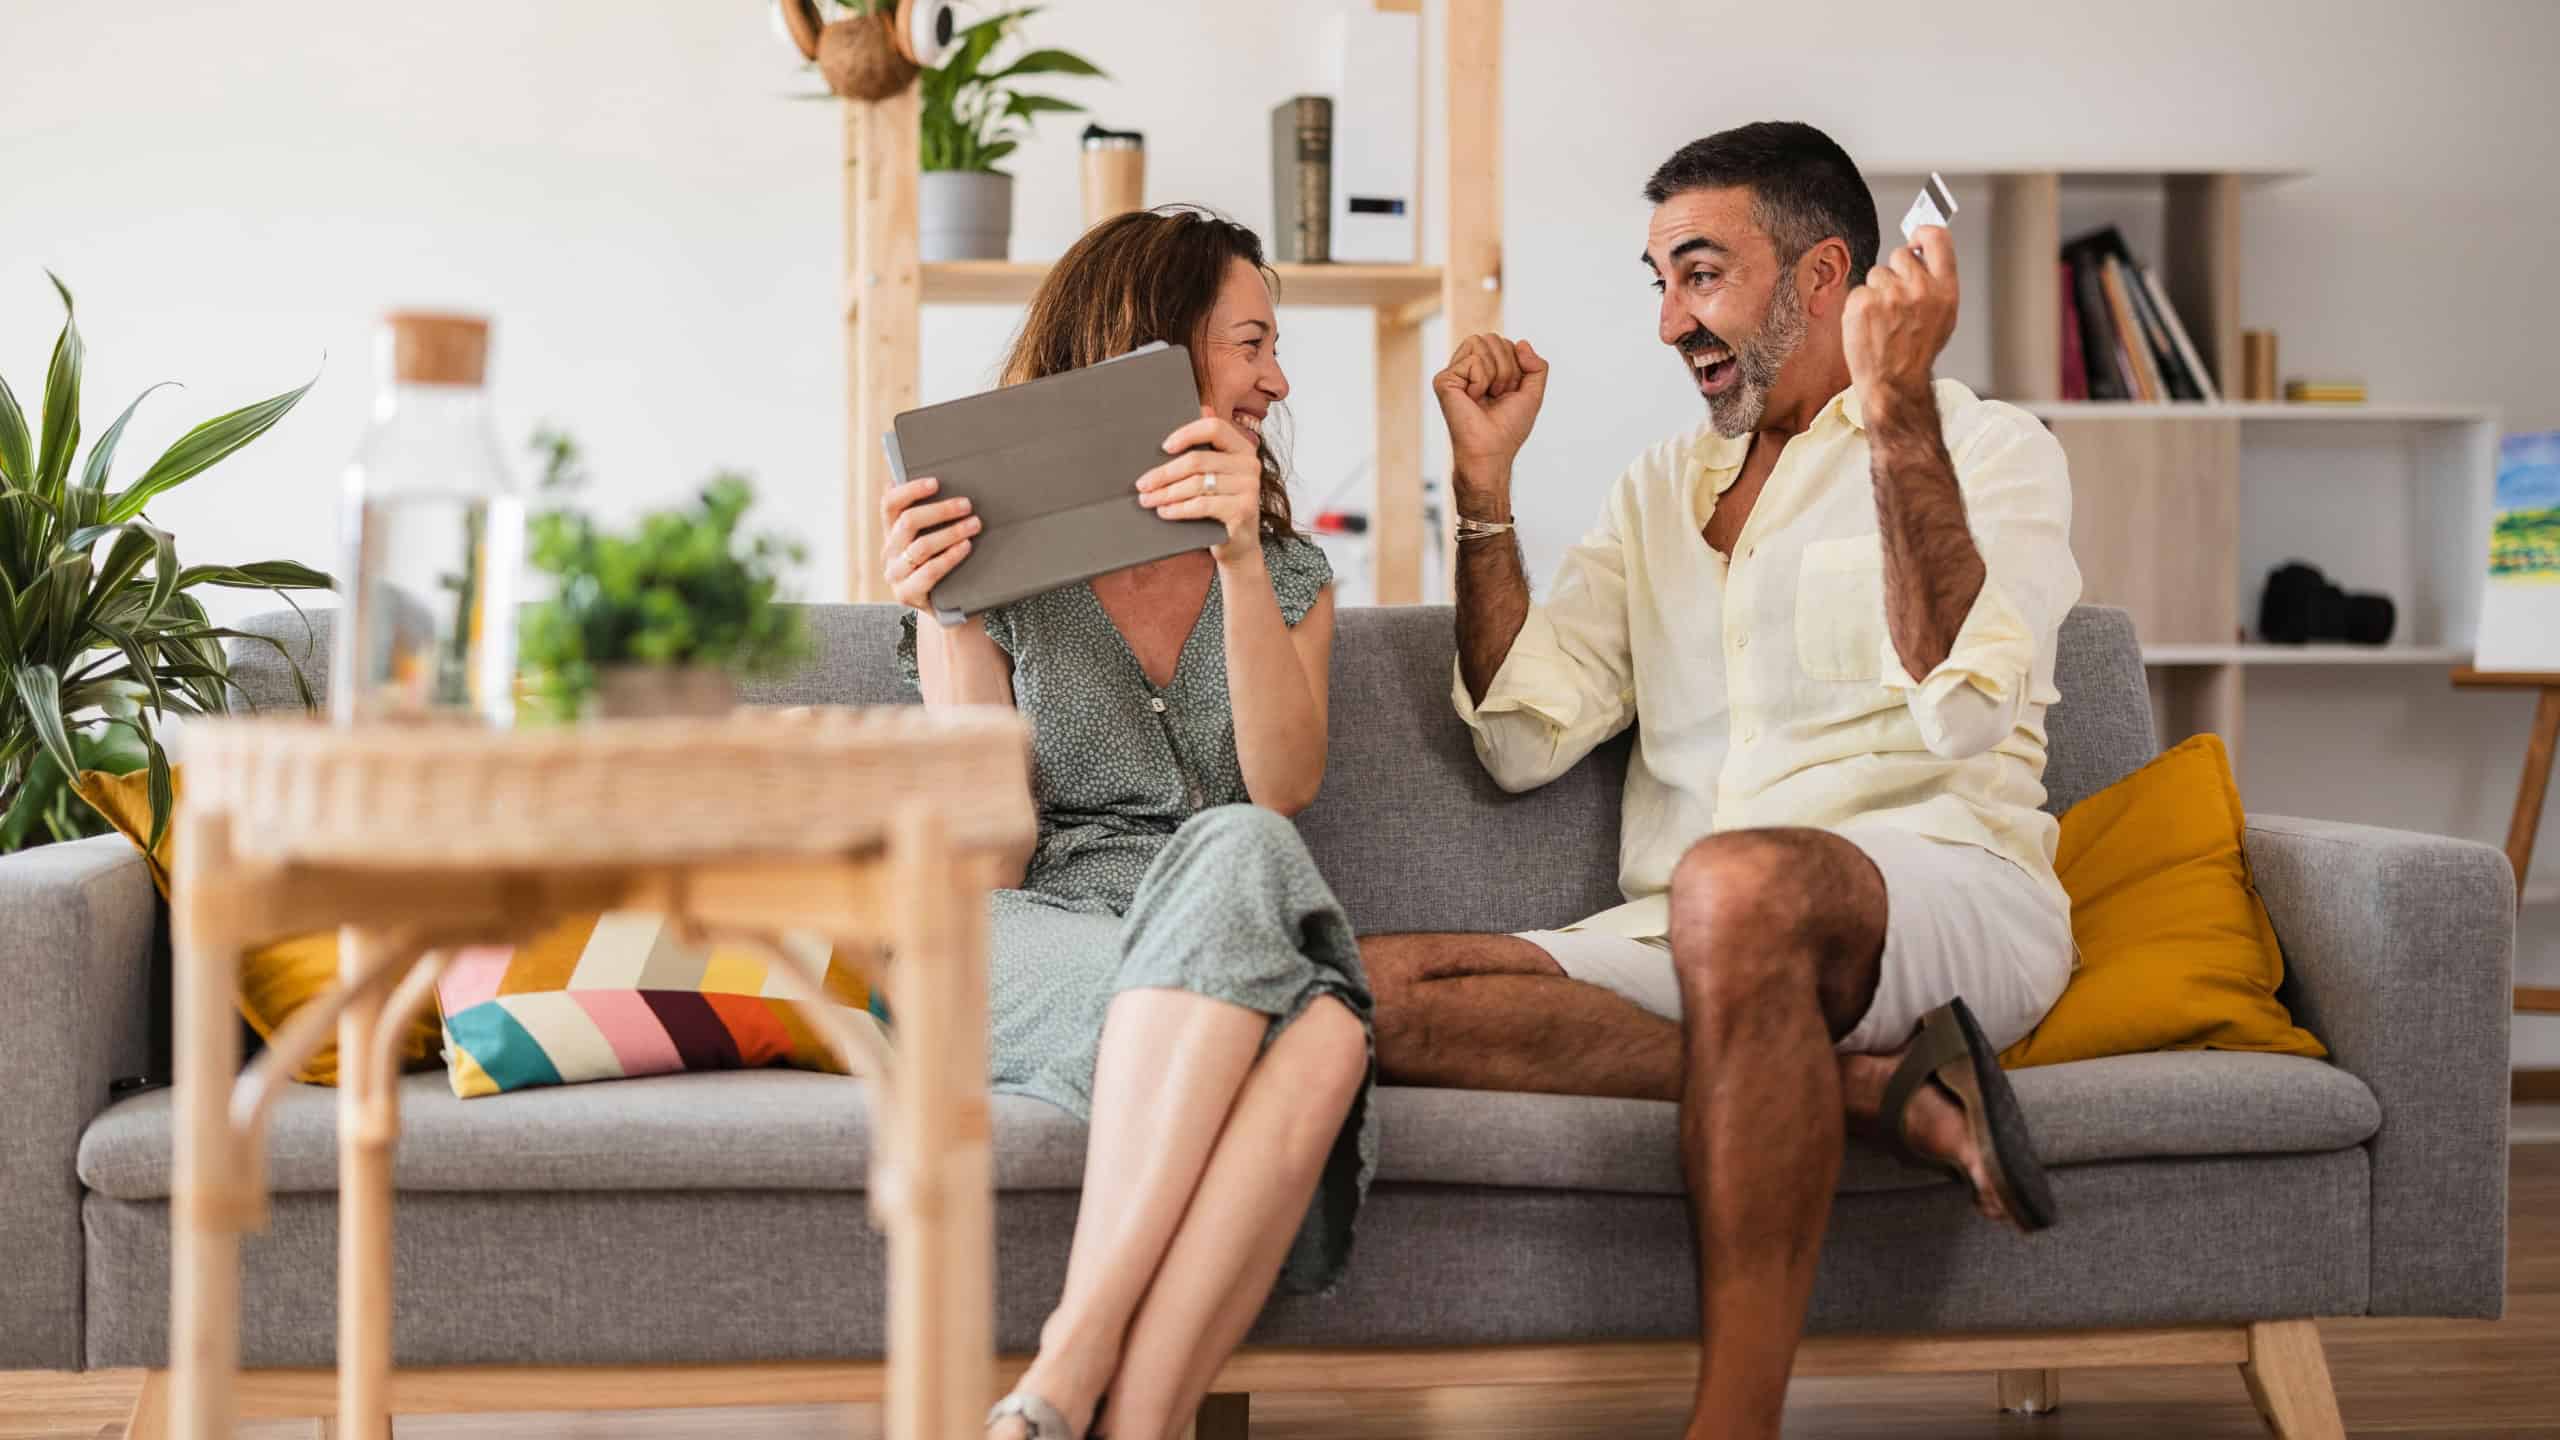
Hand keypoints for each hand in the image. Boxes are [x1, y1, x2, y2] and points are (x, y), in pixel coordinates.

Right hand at [879, 475, 980, 611]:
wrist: (945, 609)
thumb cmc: (942, 564)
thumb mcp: (932, 539)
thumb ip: (930, 517)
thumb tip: (941, 483)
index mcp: (890, 532)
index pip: (890, 504)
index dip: (910, 490)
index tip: (936, 482)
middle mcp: (888, 552)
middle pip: (908, 522)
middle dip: (940, 510)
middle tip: (967, 504)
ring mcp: (895, 575)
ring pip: (921, 547)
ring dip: (950, 532)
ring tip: (974, 524)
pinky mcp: (907, 595)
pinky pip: (929, 572)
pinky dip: (950, 557)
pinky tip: (966, 547)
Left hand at [1137, 408, 1264, 562]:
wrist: (1239, 544)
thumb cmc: (1221, 505)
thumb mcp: (1216, 475)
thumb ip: (1209, 446)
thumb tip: (1203, 406)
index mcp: (1242, 448)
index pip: (1214, 428)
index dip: (1187, 434)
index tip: (1164, 447)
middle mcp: (1250, 465)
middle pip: (1198, 460)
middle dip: (1164, 473)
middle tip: (1143, 484)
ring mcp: (1249, 488)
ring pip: (1196, 484)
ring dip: (1166, 493)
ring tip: (1148, 500)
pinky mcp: (1243, 510)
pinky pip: (1202, 505)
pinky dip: (1178, 509)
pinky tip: (1164, 511)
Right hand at [1433, 333, 1548, 485]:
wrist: (1491, 450)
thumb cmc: (1508, 428)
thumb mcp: (1532, 393)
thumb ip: (1536, 366)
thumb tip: (1521, 342)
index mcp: (1484, 369)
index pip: (1505, 343)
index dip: (1516, 366)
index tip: (1509, 392)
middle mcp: (1466, 367)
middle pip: (1493, 338)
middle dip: (1507, 367)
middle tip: (1498, 394)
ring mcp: (1454, 372)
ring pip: (1482, 342)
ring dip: (1496, 373)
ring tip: (1488, 396)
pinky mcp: (1444, 379)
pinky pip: (1474, 361)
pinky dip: (1482, 381)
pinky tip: (1473, 399)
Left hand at [1844, 225, 1959, 408]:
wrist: (1894, 382)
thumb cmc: (1917, 353)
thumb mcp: (1944, 316)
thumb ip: (1936, 282)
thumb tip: (1923, 253)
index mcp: (1945, 289)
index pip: (1937, 239)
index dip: (1924, 233)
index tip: (1916, 237)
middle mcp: (1920, 288)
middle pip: (1900, 254)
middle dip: (1895, 272)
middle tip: (1896, 301)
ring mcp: (1890, 294)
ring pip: (1877, 273)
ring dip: (1877, 291)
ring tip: (1884, 319)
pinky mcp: (1864, 302)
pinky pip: (1859, 290)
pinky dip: (1860, 307)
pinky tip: (1870, 325)